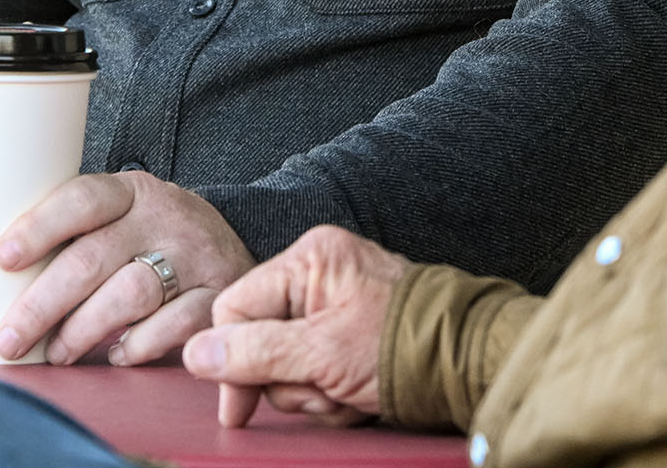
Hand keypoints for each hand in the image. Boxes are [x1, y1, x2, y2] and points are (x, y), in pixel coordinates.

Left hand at [0, 170, 256, 365]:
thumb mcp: (123, 220)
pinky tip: (116, 353)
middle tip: (9, 339)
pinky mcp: (216, 295)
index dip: (40, 227)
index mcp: (133, 192)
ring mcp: (195, 255)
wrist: (233, 252)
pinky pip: (171, 326)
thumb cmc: (153, 242)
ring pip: (128, 294)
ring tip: (57, 353)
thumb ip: (77, 238)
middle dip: (41, 305)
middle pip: (92, 259)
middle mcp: (166, 217)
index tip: (4, 257)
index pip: (82, 199)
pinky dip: (136, 345)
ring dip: (82, 330)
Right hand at [182, 225, 407, 427]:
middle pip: (260, 342)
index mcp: (310, 260)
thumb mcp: (322, 353)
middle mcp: (320, 274)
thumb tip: (199, 353)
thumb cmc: (404, 344)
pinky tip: (358, 395)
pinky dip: (333, 393)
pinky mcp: (349, 334)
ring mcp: (336, 305)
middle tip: (326, 389)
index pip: (236, 308)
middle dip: (290, 382)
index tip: (239, 407)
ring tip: (349, 391)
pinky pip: (316, 371)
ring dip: (314, 393)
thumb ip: (257, 352)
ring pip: (288, 365)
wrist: (468, 361)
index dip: (231, 361)